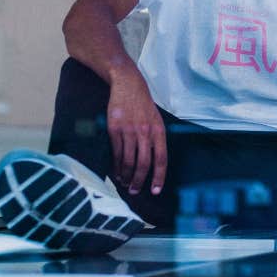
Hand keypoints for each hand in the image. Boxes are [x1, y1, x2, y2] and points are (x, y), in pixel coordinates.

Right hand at [106, 71, 166, 195]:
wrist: (128, 85)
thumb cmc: (143, 106)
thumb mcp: (157, 121)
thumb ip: (156, 140)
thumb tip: (154, 163)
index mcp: (159, 132)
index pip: (161, 159)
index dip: (158, 177)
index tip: (155, 190)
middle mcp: (145, 132)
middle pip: (143, 163)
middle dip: (139, 181)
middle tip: (134, 190)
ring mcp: (129, 131)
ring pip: (128, 160)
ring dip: (125, 175)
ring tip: (124, 183)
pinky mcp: (115, 128)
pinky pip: (116, 152)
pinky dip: (115, 165)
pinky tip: (115, 171)